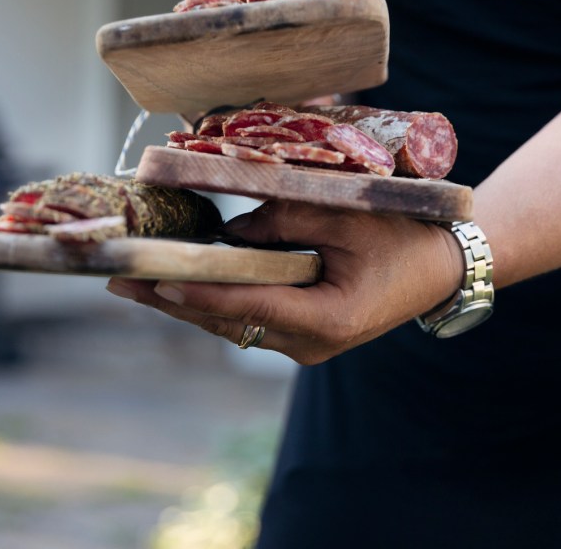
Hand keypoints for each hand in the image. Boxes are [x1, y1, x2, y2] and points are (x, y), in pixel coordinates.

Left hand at [106, 201, 463, 364]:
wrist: (440, 267)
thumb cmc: (402, 235)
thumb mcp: (347, 216)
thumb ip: (286, 220)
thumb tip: (230, 233)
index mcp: (328, 319)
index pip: (250, 304)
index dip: (201, 293)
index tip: (157, 281)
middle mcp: (309, 344)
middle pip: (228, 322)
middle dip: (172, 301)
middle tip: (120, 280)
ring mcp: (303, 345)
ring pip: (231, 325)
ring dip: (184, 303)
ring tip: (133, 282)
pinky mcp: (300, 334)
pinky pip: (247, 318)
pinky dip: (212, 301)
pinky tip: (178, 283)